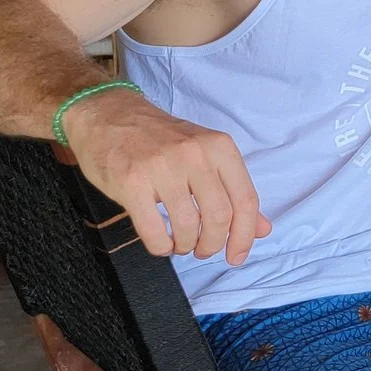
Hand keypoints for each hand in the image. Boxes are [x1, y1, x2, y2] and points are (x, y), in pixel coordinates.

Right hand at [60, 88, 269, 264]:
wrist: (108, 114)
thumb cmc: (159, 138)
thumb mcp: (205, 154)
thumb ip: (234, 190)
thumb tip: (263, 229)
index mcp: (220, 147)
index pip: (246, 200)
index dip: (245, 236)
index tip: (236, 256)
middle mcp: (195, 155)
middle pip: (219, 217)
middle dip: (213, 244)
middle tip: (202, 250)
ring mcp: (162, 167)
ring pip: (187, 227)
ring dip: (185, 246)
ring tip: (179, 244)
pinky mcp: (131, 182)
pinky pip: (154, 231)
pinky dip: (161, 247)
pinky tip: (160, 243)